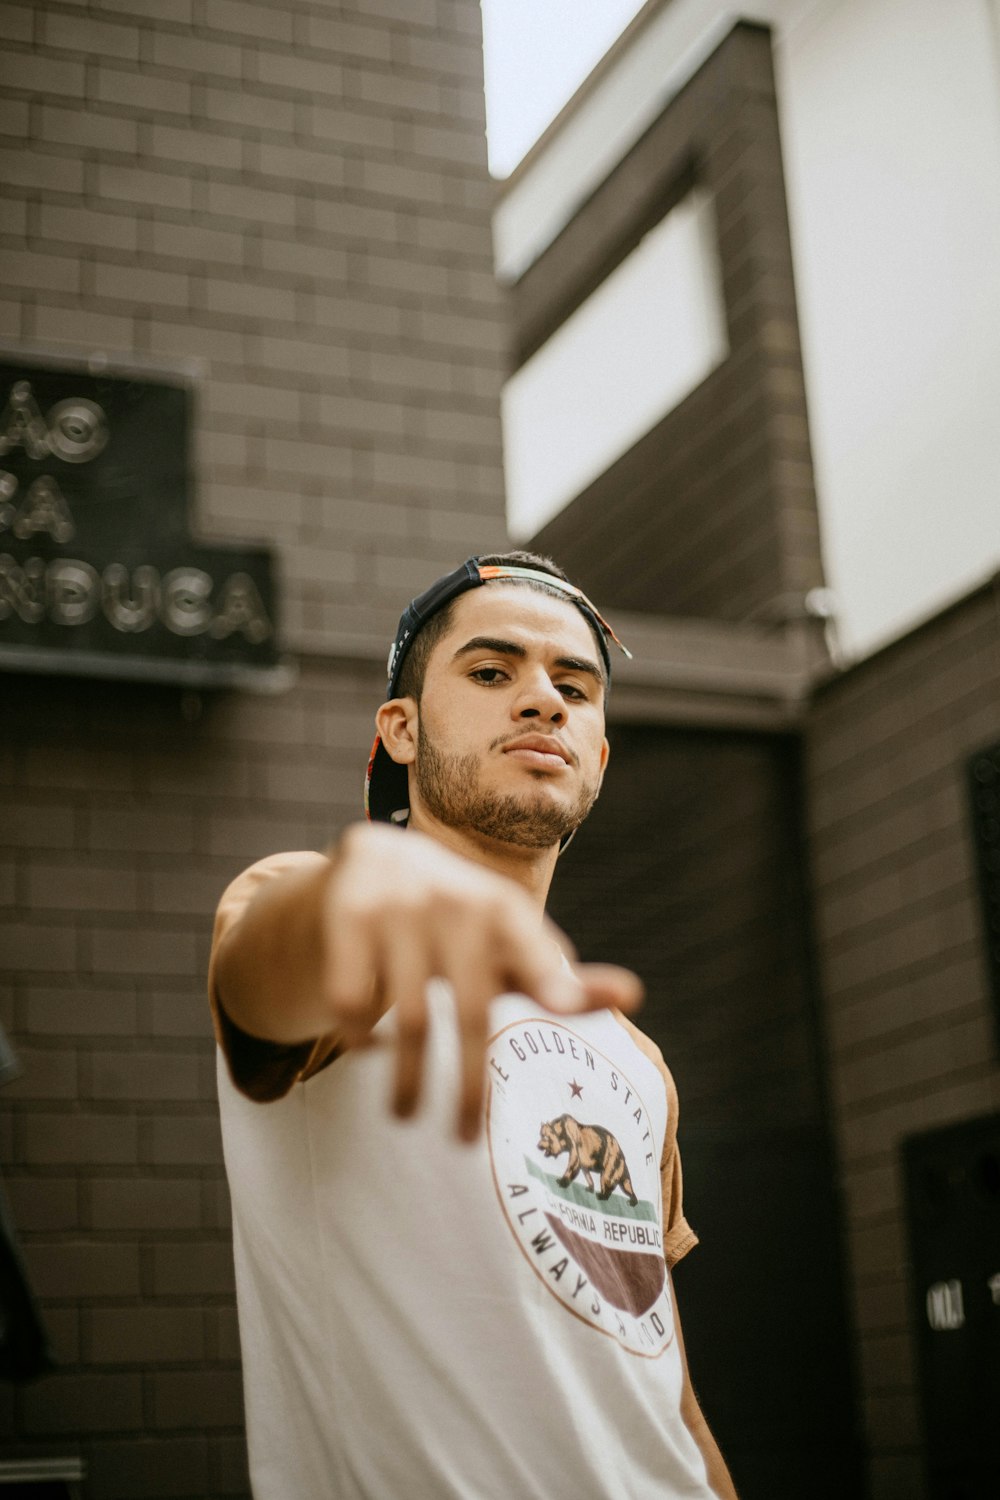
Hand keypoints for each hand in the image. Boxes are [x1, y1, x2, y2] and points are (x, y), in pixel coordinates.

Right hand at [323, 823, 642, 1139]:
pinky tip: (368, 1052)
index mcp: (506, 911)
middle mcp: (457, 903)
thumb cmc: (466, 921)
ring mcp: (400, 907)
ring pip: (411, 1017)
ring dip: (409, 1079)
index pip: (533, 953)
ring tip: (407, 1116)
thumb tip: (635, 996)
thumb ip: (562, 978)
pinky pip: (354, 1000)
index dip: (554, 979)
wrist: (382, 856)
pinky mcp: (350, 914)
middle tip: (465, 1140)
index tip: (564, 1004)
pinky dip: (360, 1036)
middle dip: (470, 1086)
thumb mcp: (512, 942)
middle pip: (471, 1013)